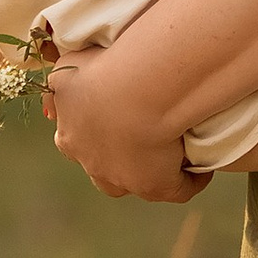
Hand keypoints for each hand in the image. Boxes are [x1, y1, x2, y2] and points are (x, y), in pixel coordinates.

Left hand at [47, 48, 208, 200]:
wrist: (137, 88)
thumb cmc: (103, 69)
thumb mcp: (67, 68)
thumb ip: (58, 85)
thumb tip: (55, 101)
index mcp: (70, 137)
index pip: (77, 142)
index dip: (94, 130)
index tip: (113, 114)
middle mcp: (93, 164)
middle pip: (104, 167)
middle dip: (118, 155)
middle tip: (142, 130)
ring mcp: (124, 180)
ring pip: (136, 183)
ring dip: (151, 170)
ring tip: (173, 150)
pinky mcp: (157, 186)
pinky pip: (178, 189)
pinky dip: (191, 180)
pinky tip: (202, 164)